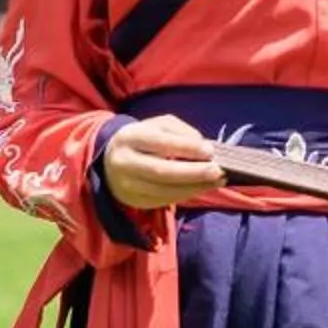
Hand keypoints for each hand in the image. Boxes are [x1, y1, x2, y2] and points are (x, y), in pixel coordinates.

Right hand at [101, 115, 225, 211]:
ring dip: (194, 187)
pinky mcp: (135, 201)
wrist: (109, 162)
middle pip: (161, 171)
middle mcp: (125, 162)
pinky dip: (186, 194)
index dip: (185, 147)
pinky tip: (201, 188)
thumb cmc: (142, 139)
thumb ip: (179, 131)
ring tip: (216, 181)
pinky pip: (164, 200)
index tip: (210, 151)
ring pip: (164, 190)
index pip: (159, 143)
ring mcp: (128, 185)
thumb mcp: (157, 126)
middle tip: (218, 171)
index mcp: (130, 138)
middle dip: (193, 173)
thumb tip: (202, 147)